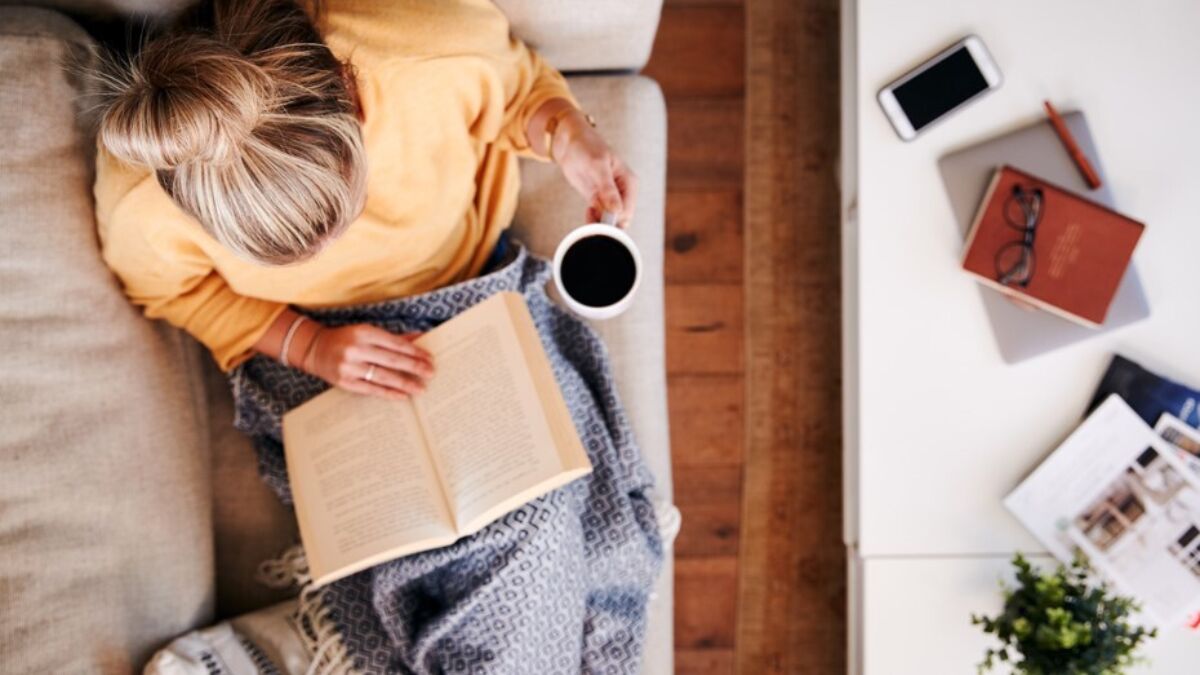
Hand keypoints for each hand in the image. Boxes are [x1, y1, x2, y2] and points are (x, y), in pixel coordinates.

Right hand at [301, 324, 433, 400]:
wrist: (315, 349)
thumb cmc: (347, 339)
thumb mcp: (367, 332)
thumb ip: (392, 337)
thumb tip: (419, 337)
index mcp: (364, 332)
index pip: (395, 343)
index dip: (414, 351)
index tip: (429, 358)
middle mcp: (356, 349)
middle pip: (392, 360)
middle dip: (414, 367)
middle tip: (431, 373)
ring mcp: (349, 367)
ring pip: (383, 376)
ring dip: (405, 383)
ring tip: (420, 388)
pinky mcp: (345, 382)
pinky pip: (371, 389)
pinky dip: (388, 393)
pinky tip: (402, 396)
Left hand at [553, 116, 638, 227]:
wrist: (570, 143)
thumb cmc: (587, 147)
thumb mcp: (597, 166)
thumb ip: (608, 189)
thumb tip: (617, 210)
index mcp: (629, 183)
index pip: (627, 211)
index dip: (615, 219)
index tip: (600, 217)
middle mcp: (623, 192)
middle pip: (620, 219)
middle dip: (607, 223)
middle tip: (593, 215)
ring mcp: (610, 198)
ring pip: (609, 221)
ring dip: (598, 222)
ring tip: (589, 210)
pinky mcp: (597, 200)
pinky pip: (598, 218)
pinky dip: (592, 219)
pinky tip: (587, 210)